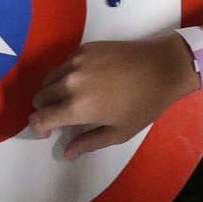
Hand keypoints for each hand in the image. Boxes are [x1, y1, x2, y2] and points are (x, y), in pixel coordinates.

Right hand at [28, 34, 198, 160]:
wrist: (163, 67)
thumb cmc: (144, 104)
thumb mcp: (119, 132)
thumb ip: (88, 143)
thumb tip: (67, 153)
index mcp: (76, 107)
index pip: (39, 118)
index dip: (38, 128)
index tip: (49, 132)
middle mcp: (69, 82)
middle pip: (39, 97)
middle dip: (45, 109)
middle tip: (63, 116)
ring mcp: (76, 62)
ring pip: (49, 79)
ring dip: (53, 91)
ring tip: (73, 98)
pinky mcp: (84, 48)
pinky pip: (64, 64)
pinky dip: (66, 74)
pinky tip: (86, 80)